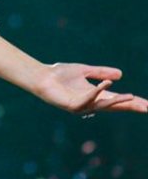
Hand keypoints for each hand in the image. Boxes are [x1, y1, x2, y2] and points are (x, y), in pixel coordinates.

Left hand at [32, 63, 147, 115]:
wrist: (42, 76)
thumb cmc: (60, 74)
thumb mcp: (85, 71)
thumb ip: (101, 72)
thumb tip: (120, 75)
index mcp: (95, 95)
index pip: (117, 100)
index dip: (132, 102)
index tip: (147, 104)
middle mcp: (90, 103)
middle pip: (114, 106)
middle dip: (130, 106)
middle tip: (147, 107)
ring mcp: (82, 106)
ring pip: (103, 105)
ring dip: (118, 101)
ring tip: (132, 97)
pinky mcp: (72, 105)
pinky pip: (87, 99)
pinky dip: (97, 92)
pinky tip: (106, 84)